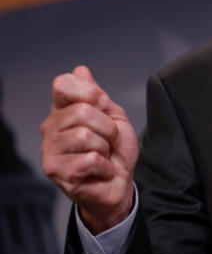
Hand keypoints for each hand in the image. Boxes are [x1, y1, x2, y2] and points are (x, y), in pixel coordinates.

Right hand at [41, 65, 138, 233]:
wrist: (119, 182)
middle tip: (108, 140)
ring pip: (86, 135)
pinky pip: (90, 159)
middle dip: (107, 127)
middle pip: (82, 111)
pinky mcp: (56, 172)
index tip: (102, 105)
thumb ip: (96, 95)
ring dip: (105, 147)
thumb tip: (80, 70)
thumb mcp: (114, 116)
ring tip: (103, 155)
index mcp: (63, 110)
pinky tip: (99, 170)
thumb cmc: (115, 150)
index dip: (90, 92)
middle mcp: (50, 128)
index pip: (63, 84)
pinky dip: (105, 165)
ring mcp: (50, 150)